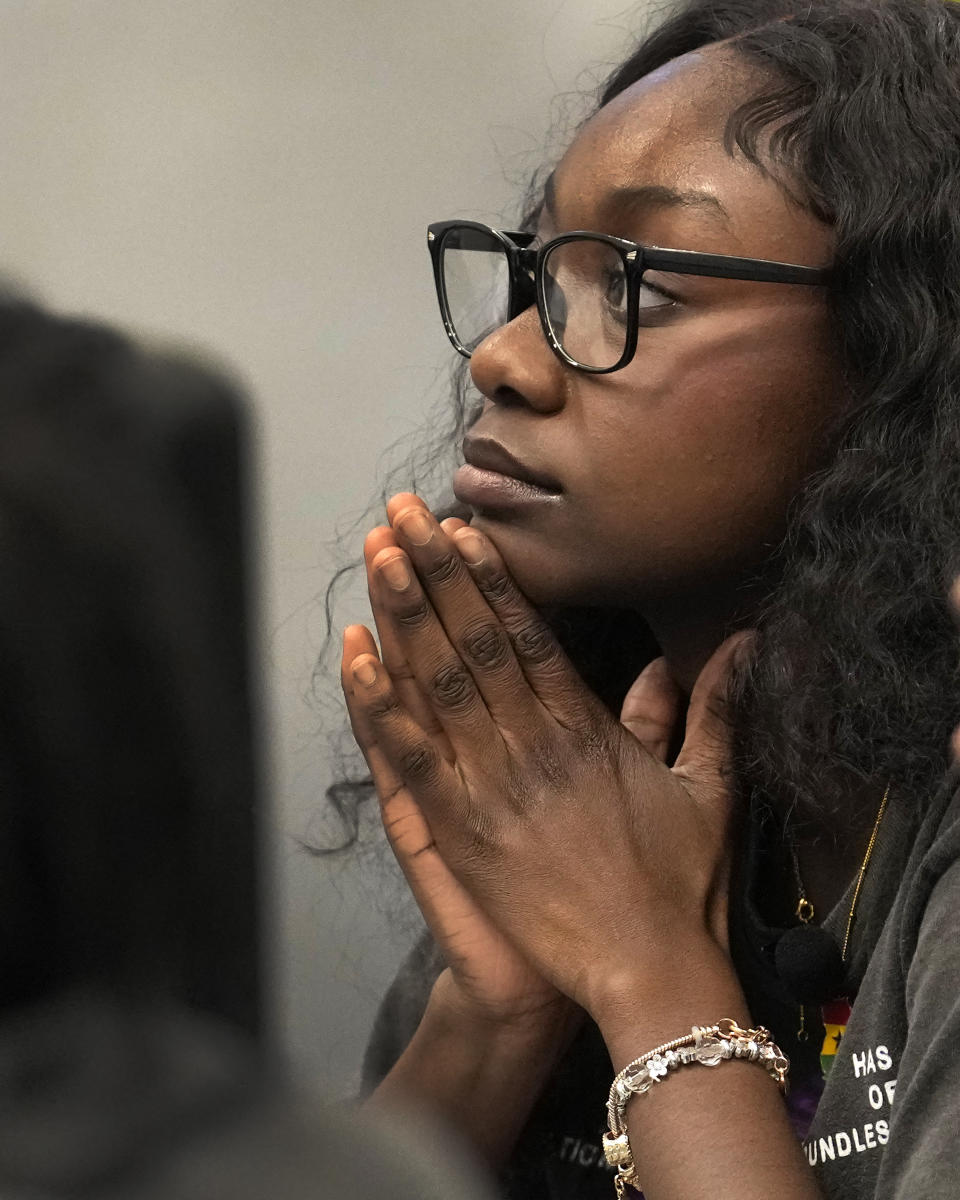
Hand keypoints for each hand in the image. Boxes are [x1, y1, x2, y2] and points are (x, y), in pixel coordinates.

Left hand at [345, 499, 750, 1021]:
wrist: (647, 971)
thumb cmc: (681, 884)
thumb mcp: (711, 787)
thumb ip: (711, 709)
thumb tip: (740, 643)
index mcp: (585, 728)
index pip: (529, 634)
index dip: (490, 578)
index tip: (461, 530)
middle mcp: (533, 743)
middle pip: (475, 640)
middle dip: (435, 571)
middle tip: (401, 512)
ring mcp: (491, 785)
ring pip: (439, 682)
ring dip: (404, 614)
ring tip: (378, 555)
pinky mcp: (462, 832)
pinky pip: (412, 757)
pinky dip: (381, 705)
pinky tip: (356, 657)